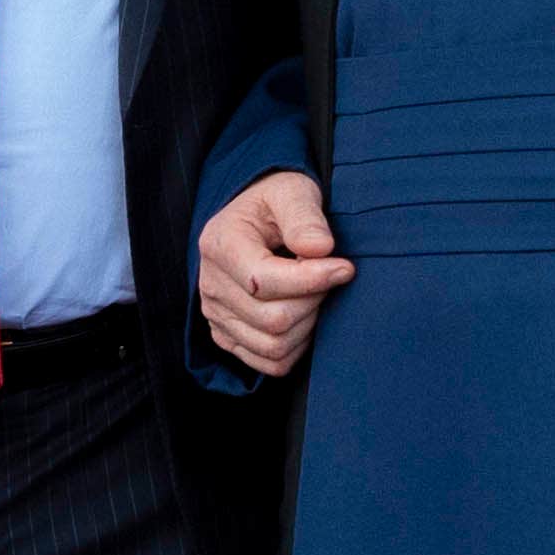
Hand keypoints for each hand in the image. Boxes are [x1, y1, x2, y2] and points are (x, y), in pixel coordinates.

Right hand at [197, 171, 352, 377]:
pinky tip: (305, 317)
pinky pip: (268, 362)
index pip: (263, 281)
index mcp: (220, 244)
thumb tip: (320, 249)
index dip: (311, 281)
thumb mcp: (292, 192)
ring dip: (308, 326)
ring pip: (272, 346)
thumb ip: (305, 217)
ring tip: (316, 295)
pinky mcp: (226, 335)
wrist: (255, 217)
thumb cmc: (275, 201)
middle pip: (271, 320)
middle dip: (313, 302)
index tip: (344, 267)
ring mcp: (215, 314)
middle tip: (329, 277)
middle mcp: (210, 284)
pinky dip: (296, 347)